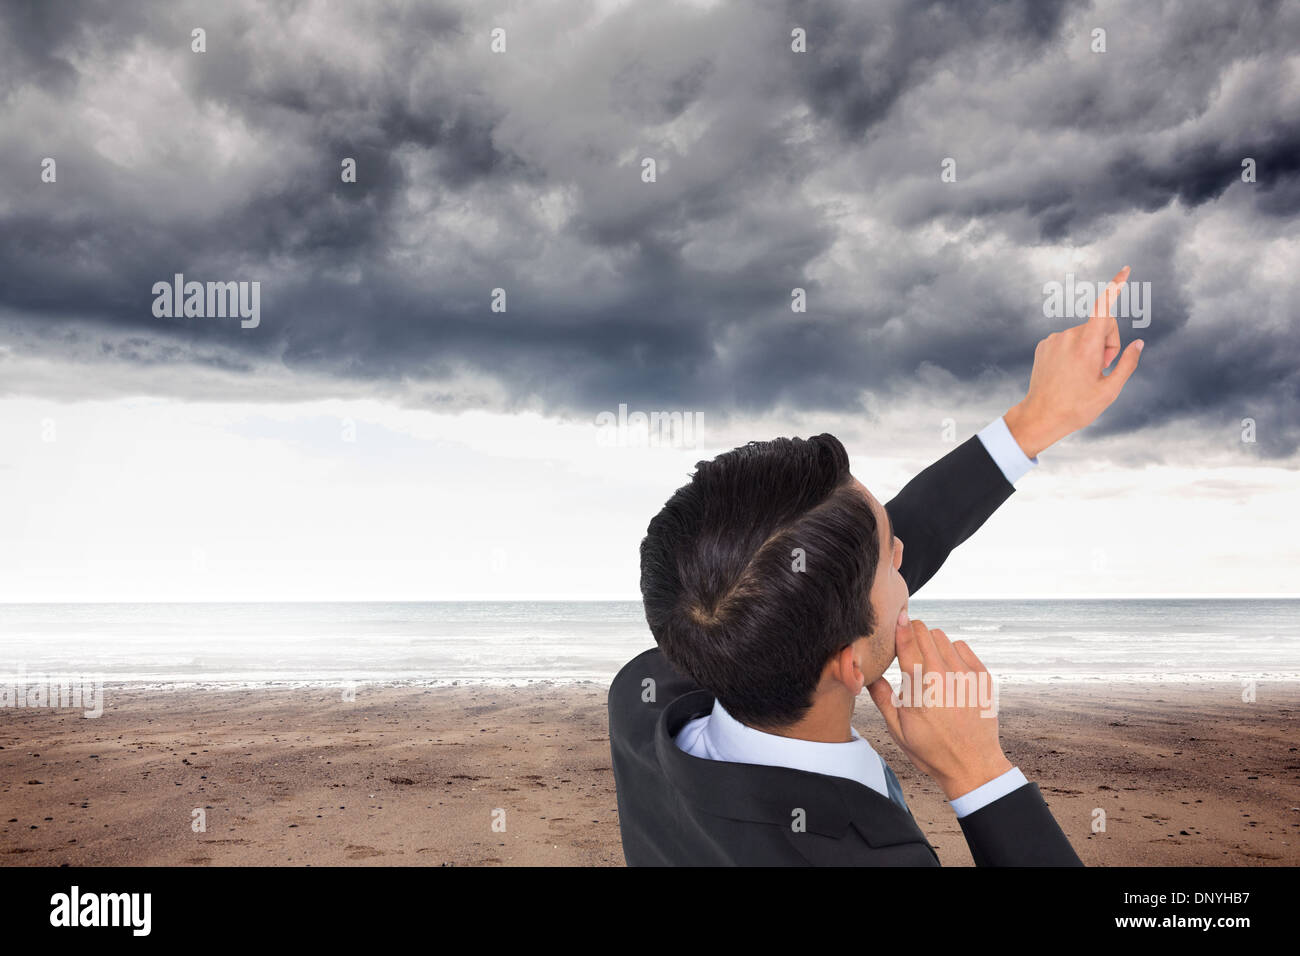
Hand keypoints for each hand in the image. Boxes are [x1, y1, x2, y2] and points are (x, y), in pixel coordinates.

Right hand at [868, 614, 1012, 800]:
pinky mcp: (982, 677)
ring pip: (943, 637)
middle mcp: (944, 676)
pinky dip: (952, 651)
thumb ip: (882, 698)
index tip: (897, 615)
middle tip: (907, 641)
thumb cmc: (932, 750)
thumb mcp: (898, 729)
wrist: (973, 766)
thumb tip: (868, 675)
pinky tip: (946, 667)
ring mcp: (967, 675)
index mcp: (920, 687)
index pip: (907, 643)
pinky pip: (963, 647)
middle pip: (925, 633)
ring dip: (931, 642)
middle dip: (913, 632)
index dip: (900, 626)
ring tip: (926, 659)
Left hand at [1003, 266, 1144, 457]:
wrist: (1039, 417)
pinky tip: (1070, 371)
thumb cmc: (1077, 407)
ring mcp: (1053, 339)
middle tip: (1102, 368)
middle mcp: (1068, 336)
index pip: (1103, 307)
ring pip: (1085, 333)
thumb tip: (1139, 343)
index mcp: (1086, 345)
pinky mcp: (1044, 345)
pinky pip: (1069, 340)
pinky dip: (1075, 351)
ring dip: (1091, 347)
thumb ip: (1128, 363)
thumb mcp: (1110, 390)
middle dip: (1108, 341)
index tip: (1125, 270)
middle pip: (1101, 324)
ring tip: (1084, 373)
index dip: (1116, 287)